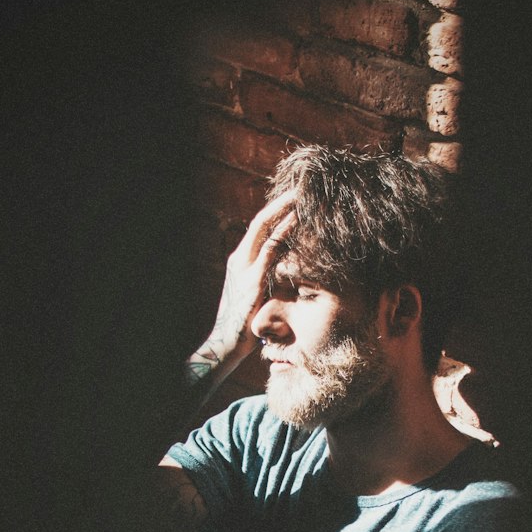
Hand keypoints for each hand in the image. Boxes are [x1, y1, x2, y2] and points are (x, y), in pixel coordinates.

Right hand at [213, 190, 296, 359]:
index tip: (294, 198)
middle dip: (282, 202)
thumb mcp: (255, 295)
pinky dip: (285, 233)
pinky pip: (271, 251)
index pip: (258, 227)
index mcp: (239, 260)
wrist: (226, 343)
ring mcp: (244, 268)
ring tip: (304, 197)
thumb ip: (268, 279)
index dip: (276, 211)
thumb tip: (290, 270)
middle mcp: (239, 259)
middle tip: (303, 187)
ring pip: (265, 229)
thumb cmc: (244, 323)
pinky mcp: (253, 280)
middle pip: (261, 220)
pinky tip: (299, 222)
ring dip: (285, 211)